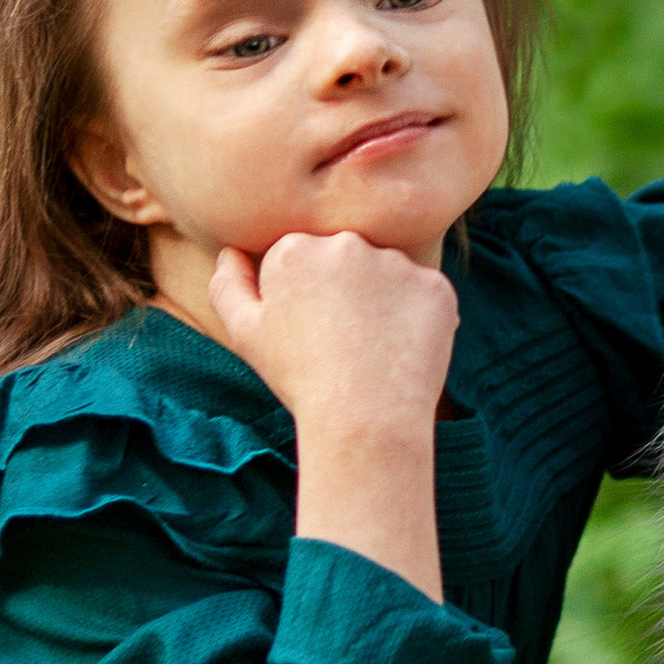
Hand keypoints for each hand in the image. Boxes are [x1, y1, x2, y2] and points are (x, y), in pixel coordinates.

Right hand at [210, 230, 454, 437]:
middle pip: (348, 260)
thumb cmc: (299, 379)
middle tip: (345, 341)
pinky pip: (426, 295)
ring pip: (390, 275)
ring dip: (385, 302)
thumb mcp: (245, 335)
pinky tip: (403, 351)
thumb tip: (232, 251)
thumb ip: (228, 285)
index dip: (308, 297)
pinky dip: (419, 319)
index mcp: (294, 249)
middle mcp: (346, 243)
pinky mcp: (435, 286)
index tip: (312, 330)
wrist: (362, 421)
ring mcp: (396, 263)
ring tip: (374, 350)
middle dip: (347, 291)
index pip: (304, 259)